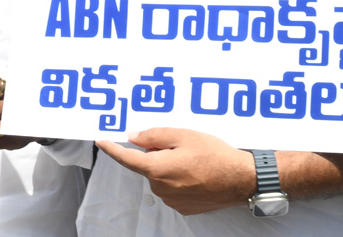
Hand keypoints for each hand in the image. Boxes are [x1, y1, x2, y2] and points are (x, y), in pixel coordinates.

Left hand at [97, 128, 255, 214]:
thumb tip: (133, 138)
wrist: (241, 179)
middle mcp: (162, 188)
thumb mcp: (183, 135)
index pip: (127, 159)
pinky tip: (196, 172)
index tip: (101, 142)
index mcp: (158, 169)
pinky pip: (172, 188)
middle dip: (156, 153)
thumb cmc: (215, 155)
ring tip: (193, 158)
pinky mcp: (184, 208)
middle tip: (178, 144)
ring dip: (168, 166)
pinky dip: (178, 178)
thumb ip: (154, 136)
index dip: (112, 150)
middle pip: (148, 165)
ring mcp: (173, 201)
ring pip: (160, 177)